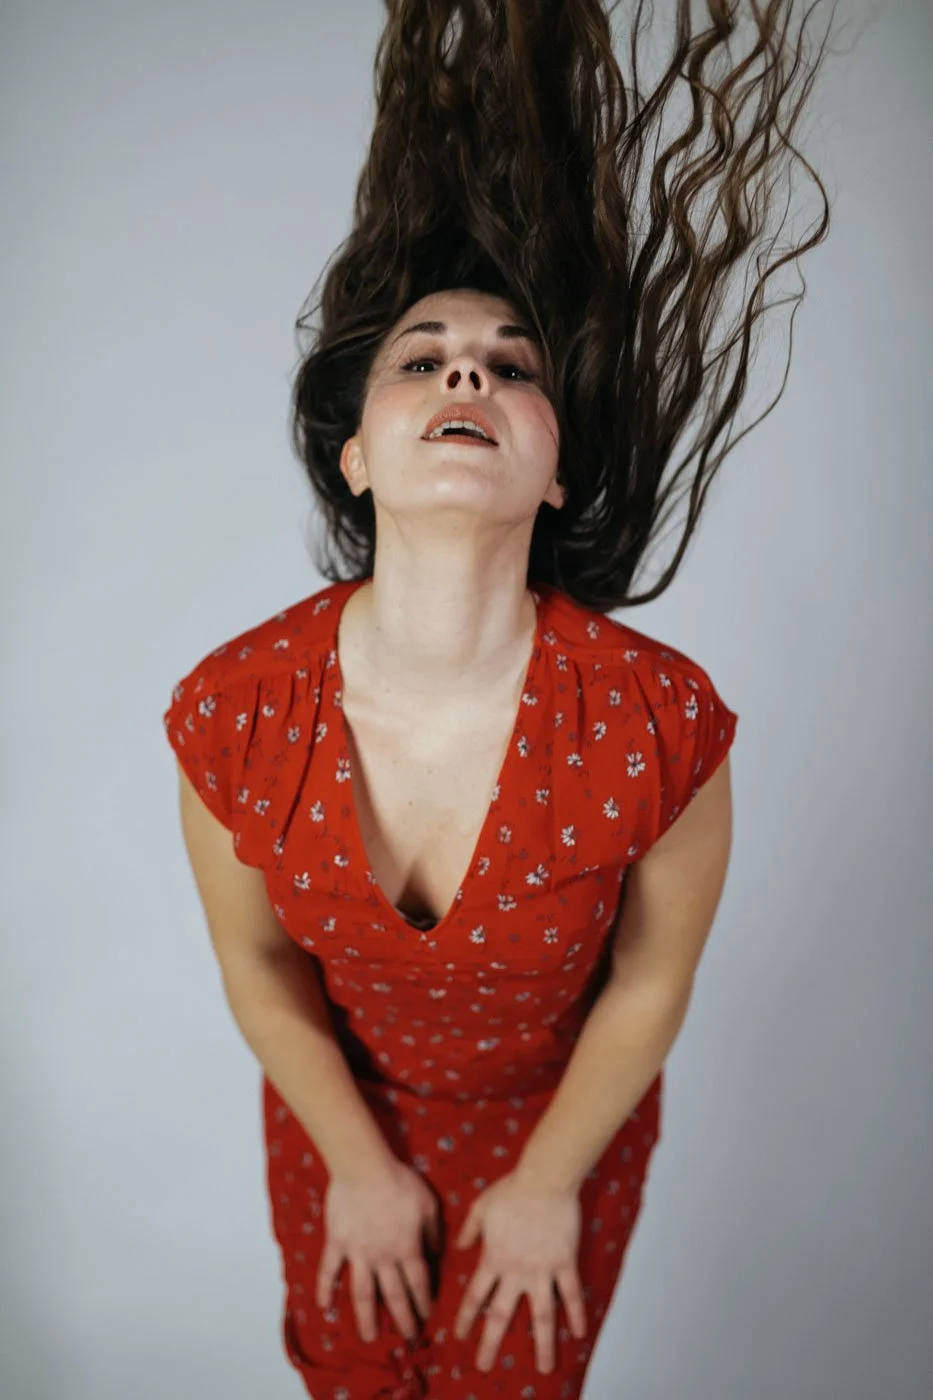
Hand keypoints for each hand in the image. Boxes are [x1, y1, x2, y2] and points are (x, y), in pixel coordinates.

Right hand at [316, 1157, 439, 1345]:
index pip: (418, 1283)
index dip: (423, 1302)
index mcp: (407, 1248)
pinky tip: (324, 1307)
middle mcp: (383, 1257)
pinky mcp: (337, 1243)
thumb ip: (434, 1231)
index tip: (426, 1317)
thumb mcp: (428, 1204)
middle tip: (407, 1338)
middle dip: (402, 1318)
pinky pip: (329, 1270)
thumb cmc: (400, 1181)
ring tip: (370, 1337)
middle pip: (394, 1295)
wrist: (364, 1168)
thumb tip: (438, 1252)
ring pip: (362, 1293)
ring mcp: (358, 1253)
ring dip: (367, 1318)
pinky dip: (326, 1288)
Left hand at [452, 1169, 586, 1374]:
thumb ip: (470, 1229)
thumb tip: (459, 1245)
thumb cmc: (512, 1189)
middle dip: (491, 1342)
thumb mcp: (481, 1207)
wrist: (544, 1179)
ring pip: (542, 1316)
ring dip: (542, 1345)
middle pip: (501, 1314)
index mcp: (493, 1258)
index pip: (476, 1296)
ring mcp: (542, 1270)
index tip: (459, 1337)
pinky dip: (576, 1314)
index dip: (466, 1318)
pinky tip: (579, 1335)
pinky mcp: (565, 1263)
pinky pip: (571, 1294)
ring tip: (544, 1368)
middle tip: (484, 1365)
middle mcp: (516, 1271)